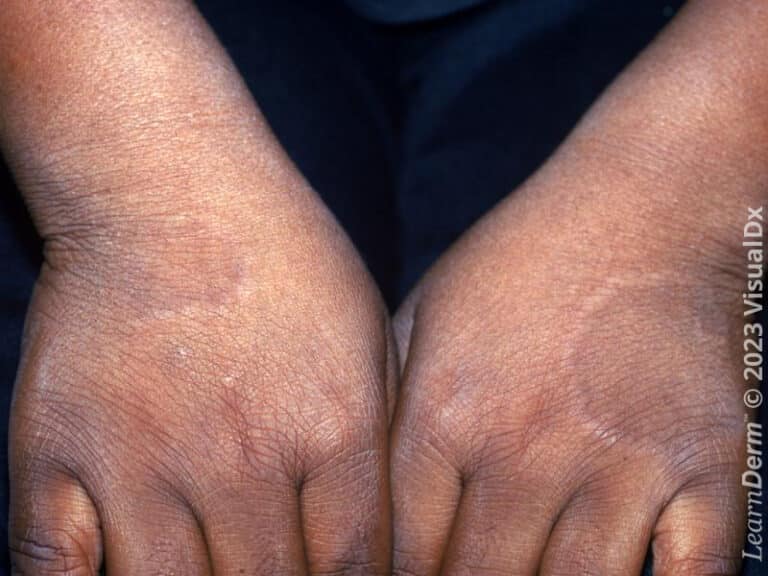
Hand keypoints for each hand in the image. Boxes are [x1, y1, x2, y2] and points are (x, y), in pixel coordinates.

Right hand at [9, 181, 393, 575]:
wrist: (168, 186)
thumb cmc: (281, 254)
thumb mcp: (367, 333)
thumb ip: (376, 439)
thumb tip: (375, 533)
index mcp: (332, 428)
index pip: (351, 567)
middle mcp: (244, 457)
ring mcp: (145, 459)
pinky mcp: (58, 450)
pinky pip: (57, 571)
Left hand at [391, 193, 743, 574]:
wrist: (640, 209)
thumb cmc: (523, 261)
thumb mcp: (426, 313)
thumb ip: (392, 405)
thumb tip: (366, 489)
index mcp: (446, 412)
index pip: (399, 546)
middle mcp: (525, 447)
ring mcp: (619, 460)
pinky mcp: (705, 464)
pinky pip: (691, 575)